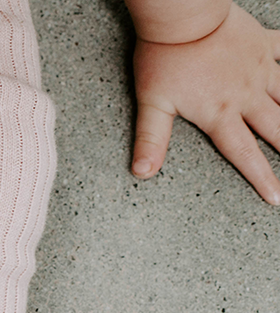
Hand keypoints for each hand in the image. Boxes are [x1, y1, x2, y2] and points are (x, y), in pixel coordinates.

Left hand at [132, 3, 279, 203]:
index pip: (244, 154)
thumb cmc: (165, 58)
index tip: (275, 198)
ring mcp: (259, 68)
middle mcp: (246, 95)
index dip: (261, 177)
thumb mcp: (152, 104)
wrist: (184, 15)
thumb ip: (151, 140)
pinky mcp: (263, 44)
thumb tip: (141, 172)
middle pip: (277, 129)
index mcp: (220, 114)